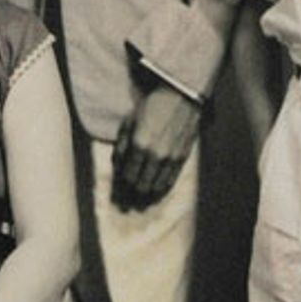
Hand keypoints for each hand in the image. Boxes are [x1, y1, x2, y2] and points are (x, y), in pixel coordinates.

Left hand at [112, 84, 200, 209]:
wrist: (181, 96)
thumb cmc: (151, 105)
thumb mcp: (129, 121)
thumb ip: (122, 145)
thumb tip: (117, 166)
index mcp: (139, 145)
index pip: (128, 176)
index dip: (123, 187)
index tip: (119, 194)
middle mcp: (155, 155)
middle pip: (142, 185)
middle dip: (133, 196)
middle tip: (127, 205)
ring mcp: (171, 157)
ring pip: (157, 185)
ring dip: (148, 195)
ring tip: (141, 202)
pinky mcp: (183, 156)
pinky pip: (172, 179)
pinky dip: (162, 188)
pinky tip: (157, 192)